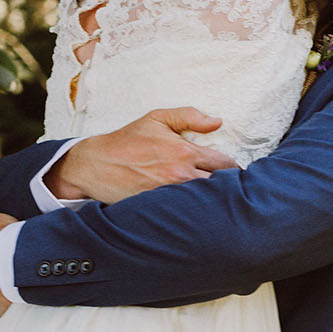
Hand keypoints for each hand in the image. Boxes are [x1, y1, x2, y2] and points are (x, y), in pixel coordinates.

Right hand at [49, 108, 233, 202]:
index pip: (224, 164)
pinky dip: (195, 213)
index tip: (237, 174)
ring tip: (221, 205)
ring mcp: (170, 195)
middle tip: (235, 192)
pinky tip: (199, 214)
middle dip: (229, 189)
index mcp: (184, 152)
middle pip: (221, 187)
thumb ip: (189, 116)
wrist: (95, 164)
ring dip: (215, 203)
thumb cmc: (125, 141)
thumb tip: (217, 122)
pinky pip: (186, 214)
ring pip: (206, 204)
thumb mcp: (156, 119)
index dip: (235, 169)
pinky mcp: (159, 209)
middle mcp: (181, 175)